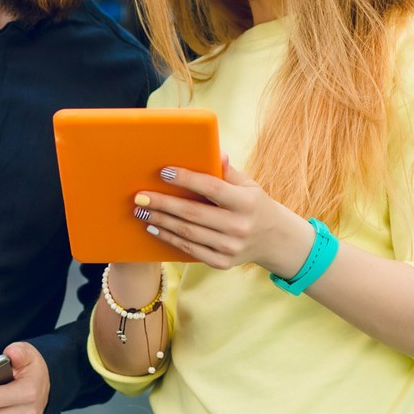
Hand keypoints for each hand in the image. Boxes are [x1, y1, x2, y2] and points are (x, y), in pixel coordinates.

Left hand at [135, 157, 310, 275]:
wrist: (273, 239)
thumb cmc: (254, 205)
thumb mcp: (248, 185)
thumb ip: (228, 171)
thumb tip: (215, 151)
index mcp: (246, 202)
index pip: (212, 188)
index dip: (186, 179)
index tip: (164, 172)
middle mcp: (238, 226)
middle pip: (192, 213)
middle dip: (163, 203)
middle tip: (140, 196)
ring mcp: (230, 247)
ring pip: (187, 233)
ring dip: (160, 221)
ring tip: (141, 211)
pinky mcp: (222, 262)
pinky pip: (189, 249)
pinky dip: (169, 238)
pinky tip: (154, 228)